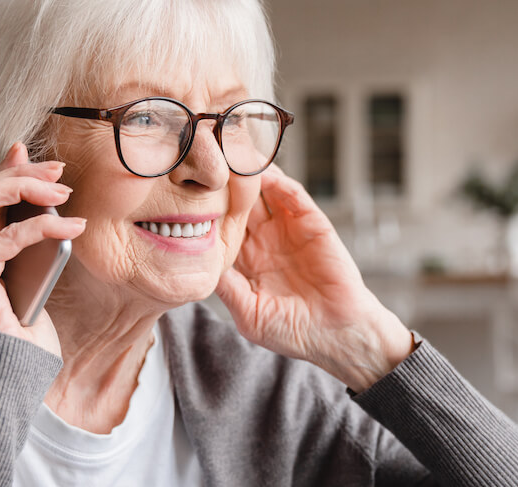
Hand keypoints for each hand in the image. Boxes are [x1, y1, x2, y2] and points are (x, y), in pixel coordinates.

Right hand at [0, 142, 85, 355]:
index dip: (3, 170)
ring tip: (64, 192)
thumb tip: (52, 210)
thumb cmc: (23, 337)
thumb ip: (32, 246)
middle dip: (19, 172)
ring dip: (26, 187)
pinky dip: (42, 226)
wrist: (9, 376)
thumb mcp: (33, 279)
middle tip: (58, 170)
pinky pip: (7, 237)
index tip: (27, 150)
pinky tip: (72, 227)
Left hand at [215, 166, 413, 391]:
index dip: (203, 208)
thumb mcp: (248, 312)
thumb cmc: (292, 331)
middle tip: (202, 159)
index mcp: (244, 259)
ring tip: (229, 153)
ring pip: (262, 191)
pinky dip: (277, 180)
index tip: (180, 191)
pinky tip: (260, 170)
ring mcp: (287, 228)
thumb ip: (227, 286)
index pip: (218, 225)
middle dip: (221, 182)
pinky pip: (292, 195)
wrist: (337, 335)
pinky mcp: (312, 223)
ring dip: (247, 173)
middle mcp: (263, 238)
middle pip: (237, 201)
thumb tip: (197, 260)